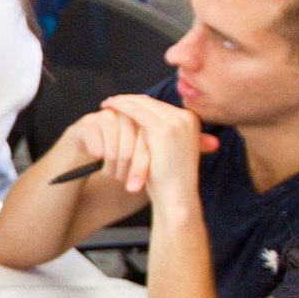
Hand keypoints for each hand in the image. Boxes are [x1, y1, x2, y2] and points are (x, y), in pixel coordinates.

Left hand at [100, 94, 218, 202]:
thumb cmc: (169, 180)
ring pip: (142, 103)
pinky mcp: (163, 129)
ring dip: (122, 101)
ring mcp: (177, 122)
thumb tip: (142, 125)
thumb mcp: (169, 150)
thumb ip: (162, 135)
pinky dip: (121, 107)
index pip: (159, 106)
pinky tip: (109, 107)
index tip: (122, 105)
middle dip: (129, 100)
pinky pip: (136, 111)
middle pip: (151, 102)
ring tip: (107, 104)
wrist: (176, 197)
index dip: (139, 103)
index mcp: (191, 121)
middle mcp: (187, 118)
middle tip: (110, 102)